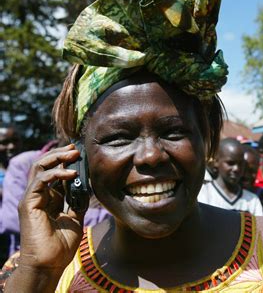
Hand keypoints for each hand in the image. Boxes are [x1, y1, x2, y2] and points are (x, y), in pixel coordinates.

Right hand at [17, 144, 84, 271]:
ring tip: (74, 154)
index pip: (56, 172)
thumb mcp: (75, 217)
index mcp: (50, 198)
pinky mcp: (28, 203)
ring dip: (57, 157)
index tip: (81, 153)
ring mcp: (32, 198)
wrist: (50, 263)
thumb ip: (78, 201)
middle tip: (76, 148)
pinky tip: (71, 174)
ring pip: (39, 167)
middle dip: (61, 154)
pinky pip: (40, 180)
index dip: (67, 161)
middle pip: (45, 165)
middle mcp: (39, 195)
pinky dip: (56, 173)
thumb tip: (86, 186)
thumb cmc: (62, 244)